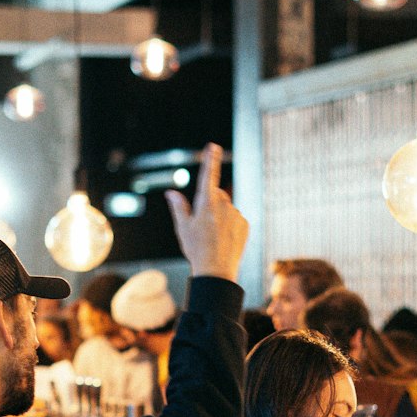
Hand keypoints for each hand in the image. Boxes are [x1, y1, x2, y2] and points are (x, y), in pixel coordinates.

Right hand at [166, 142, 247, 281]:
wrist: (216, 271)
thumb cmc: (196, 249)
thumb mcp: (183, 227)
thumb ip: (179, 207)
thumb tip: (171, 192)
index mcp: (206, 203)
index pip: (208, 176)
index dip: (210, 159)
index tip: (213, 146)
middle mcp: (223, 205)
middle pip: (217, 195)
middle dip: (211, 203)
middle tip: (202, 225)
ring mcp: (236, 214)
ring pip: (227, 208)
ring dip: (221, 216)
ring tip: (213, 237)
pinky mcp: (245, 224)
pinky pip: (236, 219)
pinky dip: (230, 225)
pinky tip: (224, 240)